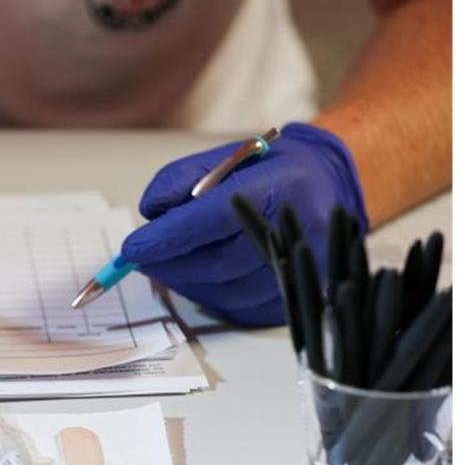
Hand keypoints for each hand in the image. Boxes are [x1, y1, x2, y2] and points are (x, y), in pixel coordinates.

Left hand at [121, 123, 368, 325]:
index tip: (133, 247)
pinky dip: (207, 296)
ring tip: (164, 266)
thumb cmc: (274, 170)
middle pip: (218, 264)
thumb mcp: (229, 156)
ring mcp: (304, 271)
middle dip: (169, 264)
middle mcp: (298, 233)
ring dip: (185, 282)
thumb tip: (150, 213)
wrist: (331, 188)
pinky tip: (194, 278)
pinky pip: (240, 308)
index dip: (170, 236)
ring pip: (226, 293)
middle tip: (139, 259)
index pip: (215, 218)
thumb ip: (184, 179)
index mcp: (283, 187)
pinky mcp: (298, 295)